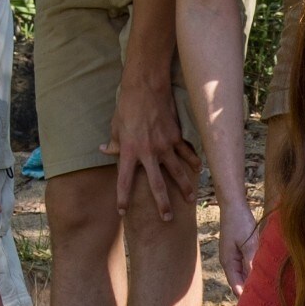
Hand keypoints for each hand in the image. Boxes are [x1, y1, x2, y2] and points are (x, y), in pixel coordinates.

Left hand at [103, 75, 196, 219]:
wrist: (146, 87)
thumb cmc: (128, 105)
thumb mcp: (116, 125)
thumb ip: (113, 142)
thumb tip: (105, 150)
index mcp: (129, 151)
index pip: (123, 180)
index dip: (122, 197)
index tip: (122, 211)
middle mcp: (148, 152)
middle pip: (157, 184)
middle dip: (162, 204)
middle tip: (167, 218)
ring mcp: (164, 145)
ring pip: (177, 172)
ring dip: (184, 187)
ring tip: (189, 199)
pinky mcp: (175, 137)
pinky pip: (186, 152)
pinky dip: (193, 161)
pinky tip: (199, 170)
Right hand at [219, 198, 259, 297]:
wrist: (234, 204)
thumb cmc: (240, 222)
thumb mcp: (248, 242)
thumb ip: (251, 261)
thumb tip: (255, 279)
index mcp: (228, 263)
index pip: (236, 286)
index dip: (246, 297)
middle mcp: (230, 262)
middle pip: (241, 283)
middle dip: (252, 292)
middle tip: (267, 303)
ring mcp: (235, 257)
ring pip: (246, 275)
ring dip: (255, 282)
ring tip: (270, 293)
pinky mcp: (242, 251)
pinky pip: (249, 266)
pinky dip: (257, 271)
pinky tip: (268, 275)